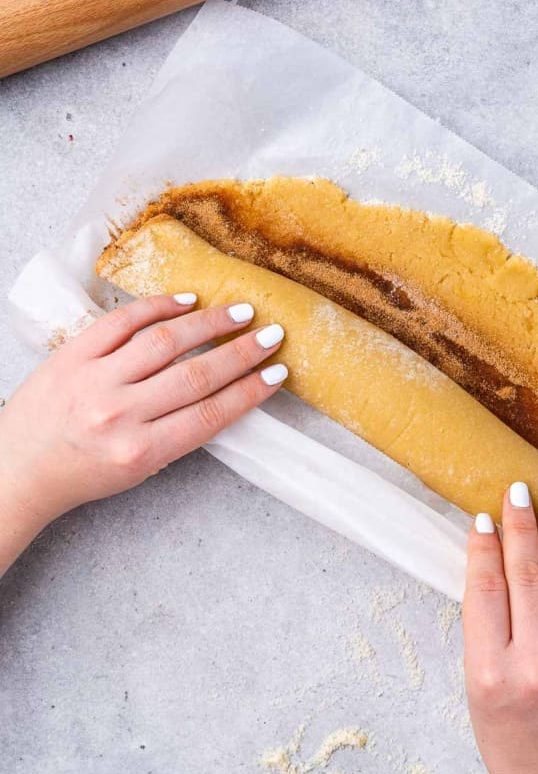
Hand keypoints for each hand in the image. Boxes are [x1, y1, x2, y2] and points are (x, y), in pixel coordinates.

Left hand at [0, 294, 286, 573]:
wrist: (16, 470)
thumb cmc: (81, 472)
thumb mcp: (138, 468)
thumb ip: (177, 434)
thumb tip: (224, 392)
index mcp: (139, 452)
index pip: (209, 415)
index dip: (249, 392)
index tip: (277, 373)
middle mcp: (118, 415)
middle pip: (195, 376)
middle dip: (242, 353)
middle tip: (271, 335)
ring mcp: (94, 380)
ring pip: (164, 342)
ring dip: (210, 324)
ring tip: (241, 312)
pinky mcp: (72, 354)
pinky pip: (122, 322)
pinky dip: (158, 307)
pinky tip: (187, 301)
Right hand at [463, 483, 537, 773]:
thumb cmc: (505, 730)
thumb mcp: (474, 681)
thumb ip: (483, 625)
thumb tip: (493, 557)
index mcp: (491, 671)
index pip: (487, 588)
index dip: (485, 546)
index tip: (484, 518)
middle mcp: (536, 666)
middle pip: (527, 576)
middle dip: (521, 526)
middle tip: (518, 492)